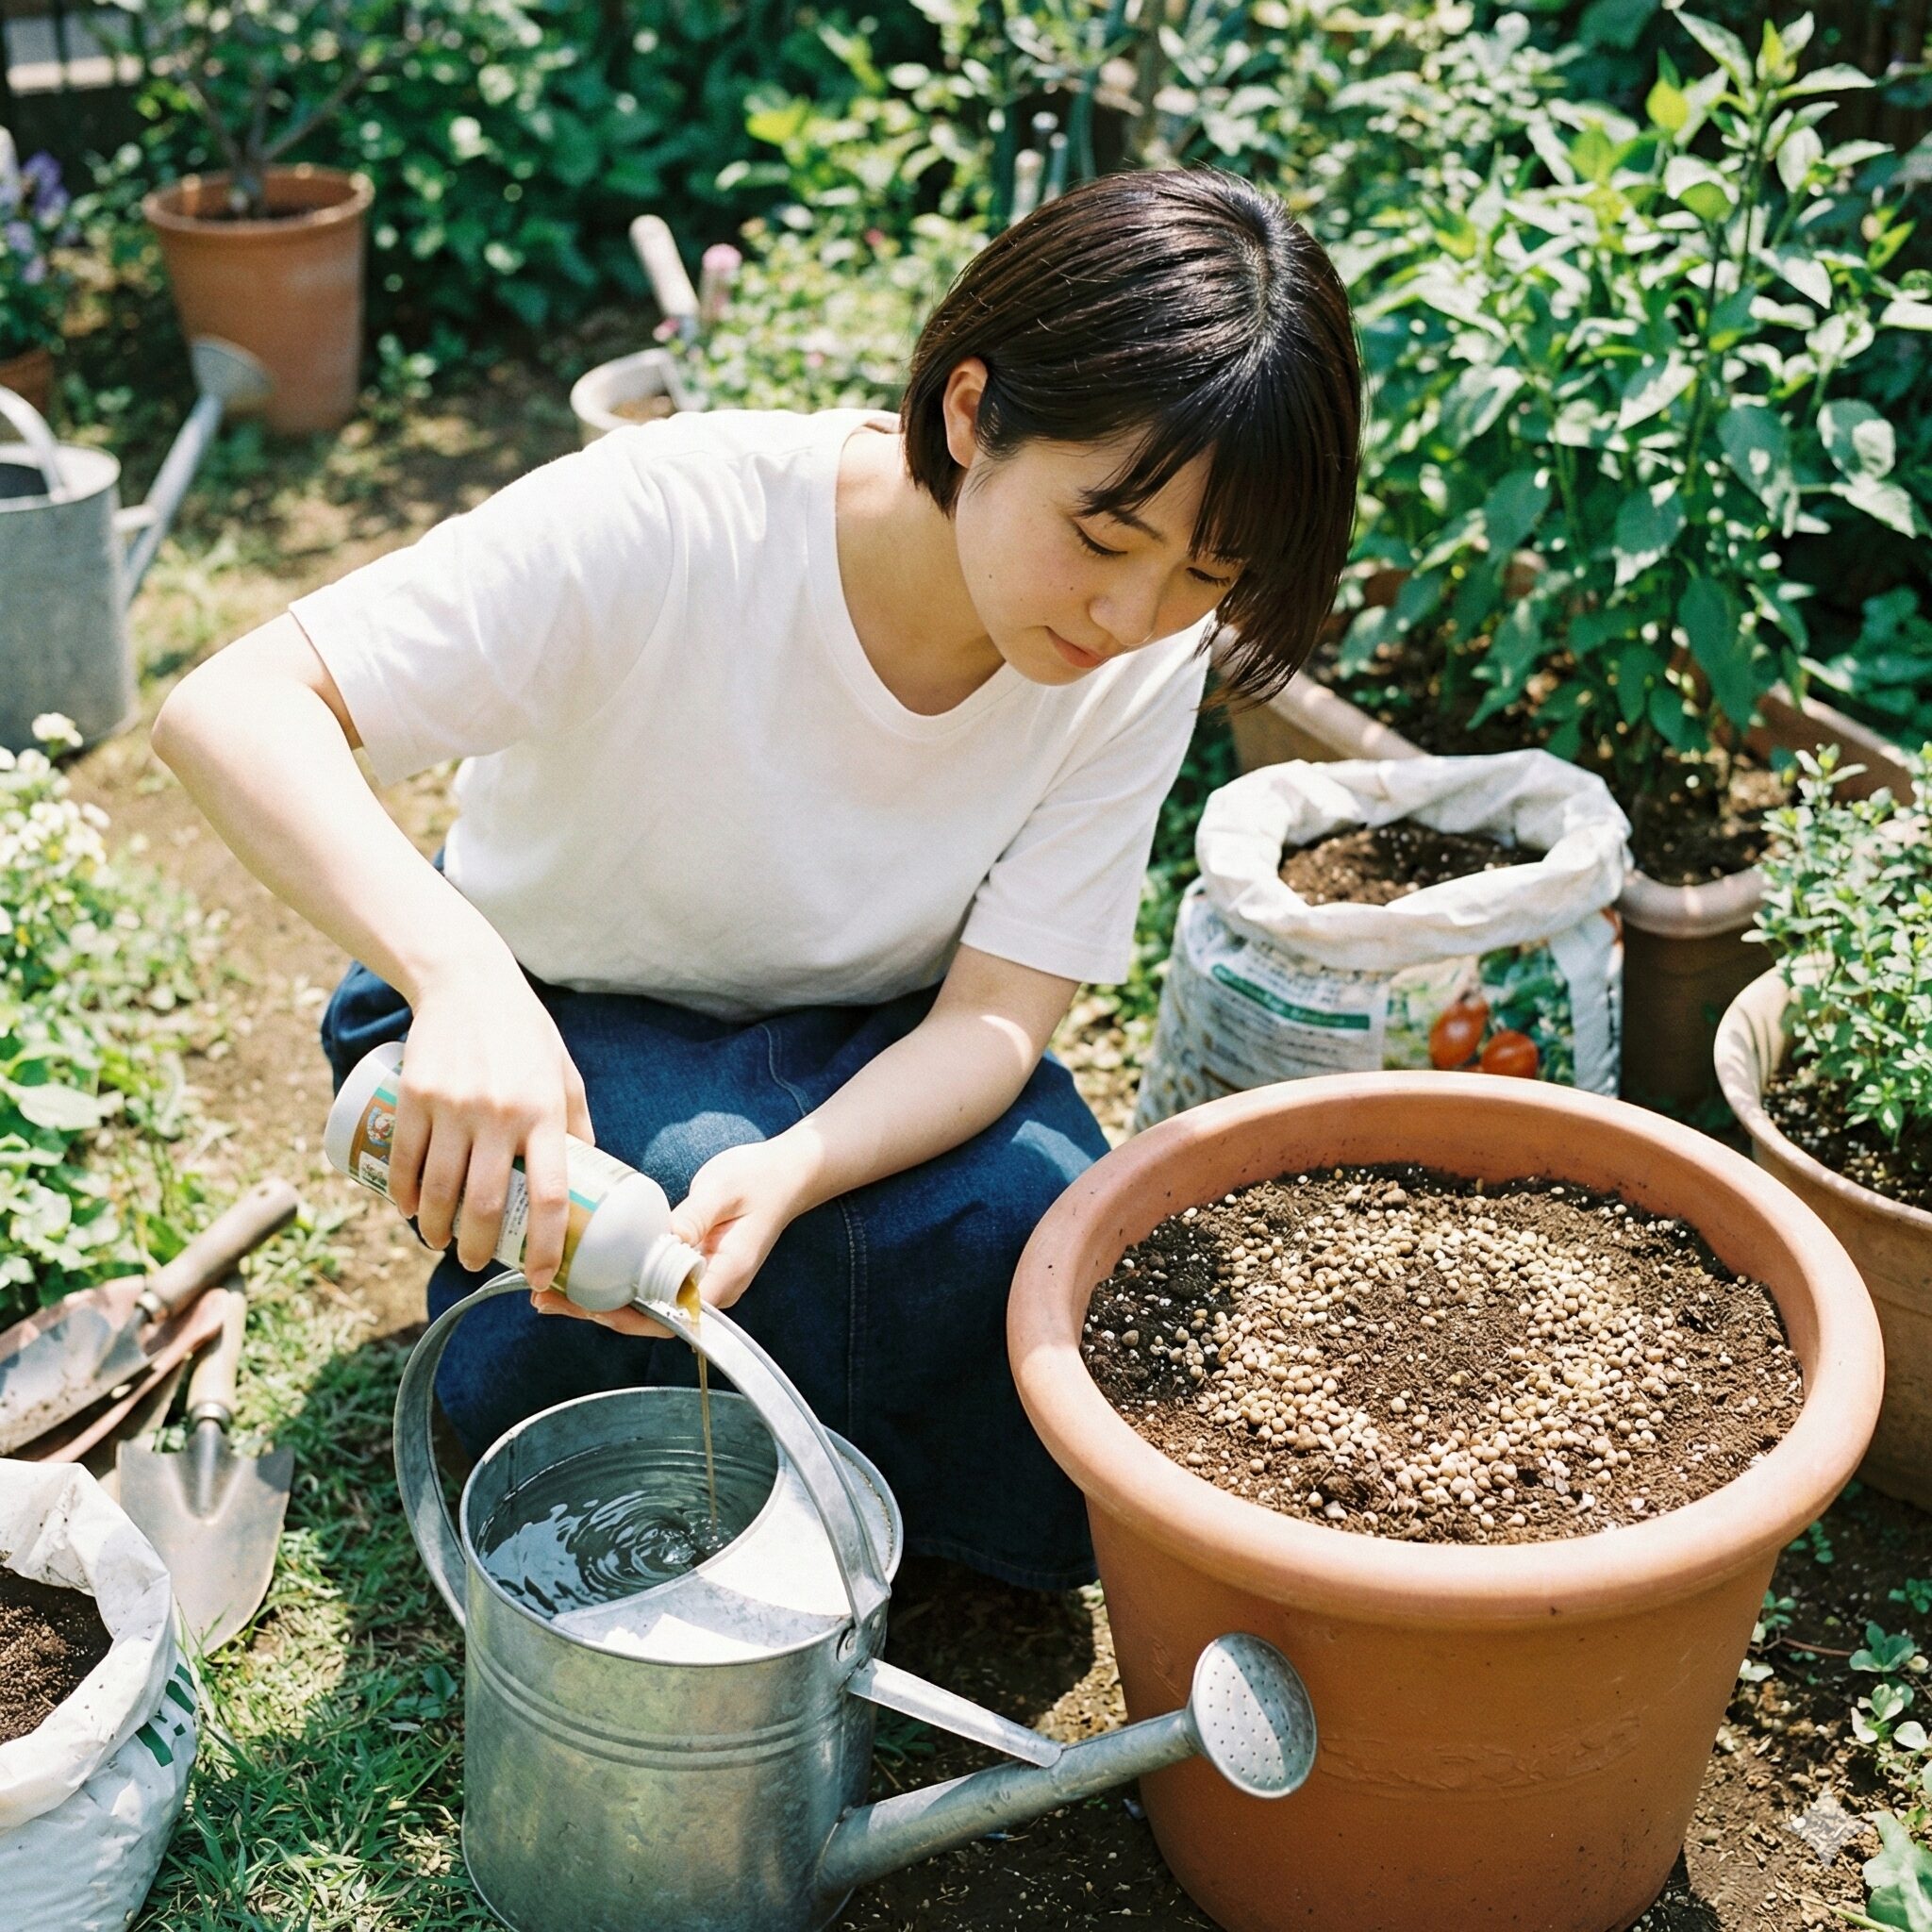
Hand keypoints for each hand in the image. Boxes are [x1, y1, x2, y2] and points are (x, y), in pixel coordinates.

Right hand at [384, 950, 593, 1292]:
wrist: (468, 982)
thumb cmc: (525, 1035)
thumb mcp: (564, 1075)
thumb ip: (575, 1124)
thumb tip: (588, 1178)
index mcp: (545, 1113)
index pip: (550, 1196)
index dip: (545, 1246)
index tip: (540, 1278)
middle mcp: (500, 1114)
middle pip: (487, 1203)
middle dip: (479, 1247)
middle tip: (477, 1263)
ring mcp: (453, 1106)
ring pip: (438, 1189)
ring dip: (435, 1228)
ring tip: (440, 1241)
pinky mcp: (414, 1096)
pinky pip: (403, 1159)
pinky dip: (402, 1195)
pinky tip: (407, 1211)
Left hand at [532, 1134, 816, 1335]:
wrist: (785, 1172)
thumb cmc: (759, 1180)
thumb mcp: (722, 1192)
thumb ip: (691, 1218)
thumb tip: (657, 1242)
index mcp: (723, 1278)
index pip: (671, 1315)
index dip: (629, 1317)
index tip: (592, 1307)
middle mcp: (708, 1288)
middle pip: (647, 1316)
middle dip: (596, 1312)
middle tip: (547, 1300)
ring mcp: (696, 1279)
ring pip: (641, 1303)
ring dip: (596, 1299)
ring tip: (548, 1293)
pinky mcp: (686, 1263)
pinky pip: (646, 1281)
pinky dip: (613, 1279)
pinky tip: (580, 1269)